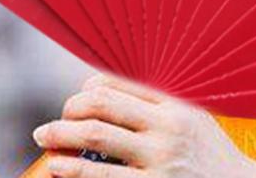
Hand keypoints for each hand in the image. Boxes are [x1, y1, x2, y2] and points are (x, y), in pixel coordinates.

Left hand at [32, 71, 255, 177]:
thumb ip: (158, 105)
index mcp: (174, 107)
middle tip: (48, 126)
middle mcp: (166, 130)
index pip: (119, 87)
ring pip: (99, 141)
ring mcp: (159, 163)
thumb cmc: (210, 157)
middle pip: (104, 110)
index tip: (74, 102)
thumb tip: (105, 91)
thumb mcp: (193, 120)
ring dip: (64, 139)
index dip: (87, 92)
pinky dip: (76, 173)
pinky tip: (60, 170)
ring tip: (45, 139)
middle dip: (68, 114)